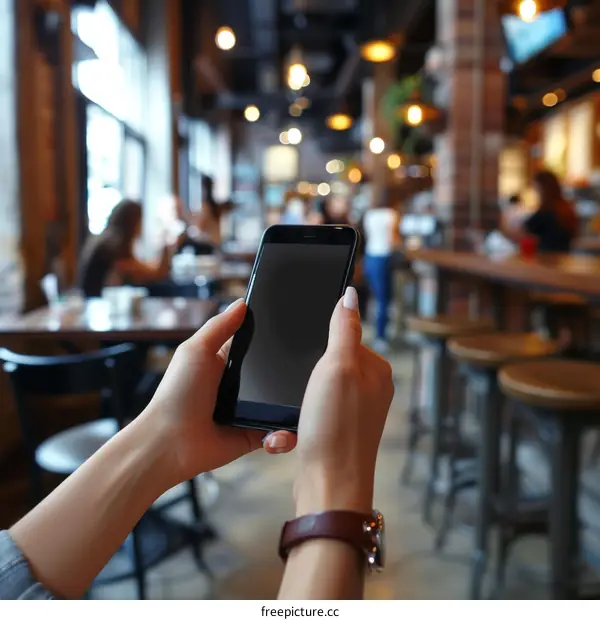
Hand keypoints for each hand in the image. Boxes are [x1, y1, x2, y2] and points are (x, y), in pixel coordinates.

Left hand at [140, 300, 296, 485]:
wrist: (170, 443)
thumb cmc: (177, 394)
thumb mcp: (196, 350)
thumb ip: (219, 326)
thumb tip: (243, 302)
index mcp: (226, 362)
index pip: (257, 345)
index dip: (275, 338)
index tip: (298, 328)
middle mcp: (240, 386)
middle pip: (276, 373)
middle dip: (292, 372)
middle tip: (313, 369)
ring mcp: (249, 411)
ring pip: (283, 403)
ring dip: (294, 404)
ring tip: (307, 403)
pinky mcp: (255, 434)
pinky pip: (280, 432)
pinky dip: (286, 433)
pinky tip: (284, 431)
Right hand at [294, 287, 393, 515]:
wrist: (328, 486)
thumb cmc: (335, 427)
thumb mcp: (337, 366)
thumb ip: (344, 328)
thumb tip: (350, 295)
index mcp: (376, 370)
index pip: (346, 336)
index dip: (319, 345)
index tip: (305, 359)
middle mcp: (371, 390)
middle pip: (327, 362)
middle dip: (306, 374)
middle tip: (301, 389)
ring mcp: (355, 412)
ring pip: (316, 389)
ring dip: (299, 398)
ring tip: (300, 415)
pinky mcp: (338, 430)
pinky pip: (312, 412)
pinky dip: (299, 419)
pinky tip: (297, 431)